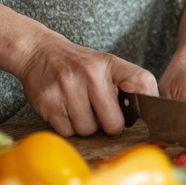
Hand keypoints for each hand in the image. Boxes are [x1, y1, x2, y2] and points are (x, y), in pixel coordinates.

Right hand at [15, 28, 157, 137]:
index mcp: (109, 63)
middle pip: (113, 122)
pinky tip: (64, 111)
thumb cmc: (78, 65)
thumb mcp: (104, 65)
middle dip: (108, 126)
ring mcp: (68, 87)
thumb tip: (146, 116)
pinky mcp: (49, 102)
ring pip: (88, 130)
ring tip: (79, 109)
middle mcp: (90, 73)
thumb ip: (124, 85)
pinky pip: (67, 132)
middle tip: (99, 114)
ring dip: (85, 127)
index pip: (141, 82)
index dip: (147, 102)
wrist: (39, 52)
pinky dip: (67, 127)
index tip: (143, 113)